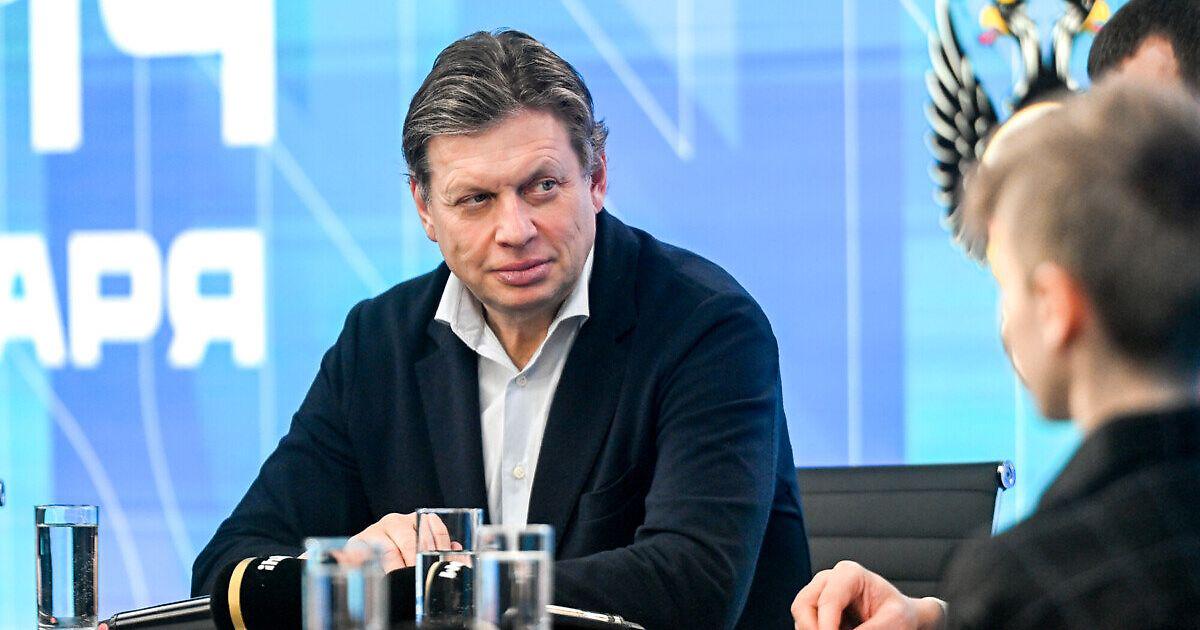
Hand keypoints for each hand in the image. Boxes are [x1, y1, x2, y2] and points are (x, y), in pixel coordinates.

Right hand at [791, 560, 945, 629]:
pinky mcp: (816, 611)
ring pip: (800, 616)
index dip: (826, 625)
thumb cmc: (900, 614)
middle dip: (812, 628)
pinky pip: (804, 626)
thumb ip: (872, 629)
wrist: (900, 618)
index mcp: (850, 574)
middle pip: (803, 604)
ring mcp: (819, 594)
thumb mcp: (895, 621)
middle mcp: (829, 580)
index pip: (828, 598)